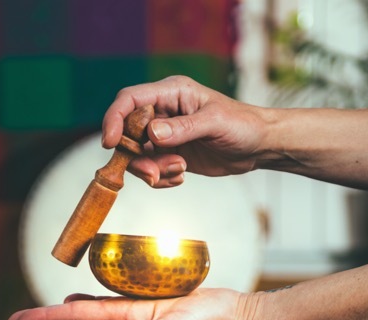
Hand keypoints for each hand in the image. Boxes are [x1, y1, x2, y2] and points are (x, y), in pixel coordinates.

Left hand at [6, 288, 257, 319]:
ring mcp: (138, 308)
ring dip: (67, 309)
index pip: (74, 316)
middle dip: (45, 318)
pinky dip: (97, 292)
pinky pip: (117, 293)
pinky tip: (88, 290)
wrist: (235, 318)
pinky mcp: (153, 298)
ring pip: (94, 305)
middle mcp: (126, 317)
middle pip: (76, 313)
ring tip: (44, 311)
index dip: (42, 319)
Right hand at [102, 75, 272, 187]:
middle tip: (153, 174)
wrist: (258, 146)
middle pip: (128, 132)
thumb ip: (183, 128)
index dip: (114, 119)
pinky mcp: (170, 154)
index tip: (109, 143)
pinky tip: (181, 177)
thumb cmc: (242, 125)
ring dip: (151, 169)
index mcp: (171, 93)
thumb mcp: (215, 123)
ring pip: (137, 155)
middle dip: (136, 156)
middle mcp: (163, 112)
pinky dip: (161, 178)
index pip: (130, 100)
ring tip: (178, 171)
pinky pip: (151, 169)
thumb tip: (152, 133)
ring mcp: (165, 135)